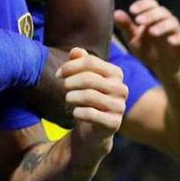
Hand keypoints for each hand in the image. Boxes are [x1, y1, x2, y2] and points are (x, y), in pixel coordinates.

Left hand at [58, 48, 126, 162]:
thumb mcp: (82, 77)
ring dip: (72, 98)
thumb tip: (76, 51)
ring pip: (88, 96)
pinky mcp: (114, 123)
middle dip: (70, 83)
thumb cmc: (86, 98)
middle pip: (88, 78)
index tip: (58, 74)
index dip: (70, 66)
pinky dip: (78, 112)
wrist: (93, 129)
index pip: (90, 62)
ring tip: (68, 100)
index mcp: (116, 73)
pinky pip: (91, 114)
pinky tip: (75, 113)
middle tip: (63, 89)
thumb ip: (80, 61)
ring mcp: (120, 106)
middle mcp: (121, 88)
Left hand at [112, 0, 179, 79]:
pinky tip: (169, 41)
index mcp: (154, 17)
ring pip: (172, 23)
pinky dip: (177, 38)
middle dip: (150, 15)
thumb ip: (126, 27)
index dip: (143, 5)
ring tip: (151, 32)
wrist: (162, 68)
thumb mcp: (133, 39)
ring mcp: (175, 31)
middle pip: (161, 11)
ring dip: (162, 25)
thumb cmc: (147, 49)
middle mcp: (166, 21)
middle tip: (138, 20)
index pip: (151, 4)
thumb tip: (116, 13)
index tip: (132, 10)